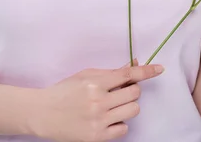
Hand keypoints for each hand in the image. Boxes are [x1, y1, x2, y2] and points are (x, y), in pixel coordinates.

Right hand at [34, 60, 163, 141]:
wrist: (42, 114)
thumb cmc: (63, 92)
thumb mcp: (84, 76)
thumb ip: (110, 72)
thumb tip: (133, 66)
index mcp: (94, 83)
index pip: (127, 75)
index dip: (146, 71)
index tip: (159, 69)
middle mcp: (98, 102)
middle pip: (134, 93)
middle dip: (132, 90)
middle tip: (121, 91)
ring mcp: (98, 121)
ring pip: (133, 110)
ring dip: (127, 106)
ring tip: (113, 106)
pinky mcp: (97, 137)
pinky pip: (124, 129)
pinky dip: (119, 123)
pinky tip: (107, 119)